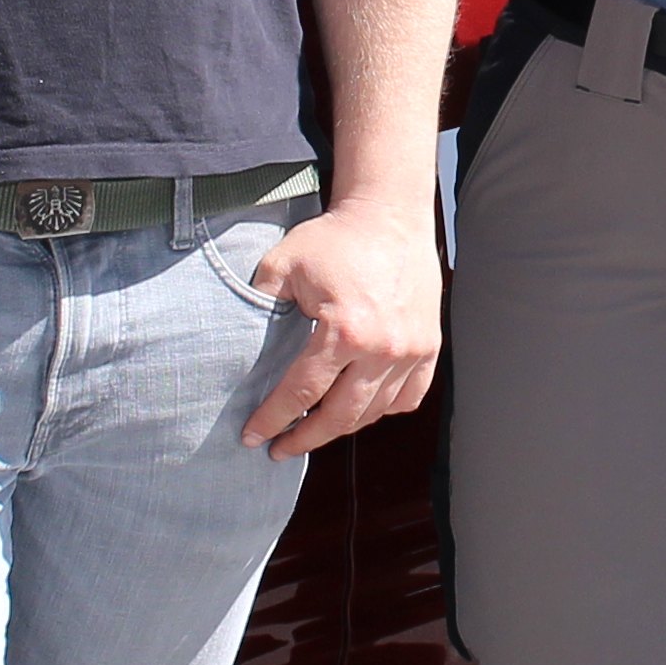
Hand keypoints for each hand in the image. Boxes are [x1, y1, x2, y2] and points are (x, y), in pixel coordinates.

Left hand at [237, 196, 441, 458]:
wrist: (390, 215)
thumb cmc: (336, 239)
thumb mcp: (283, 264)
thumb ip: (258, 303)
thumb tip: (236, 341)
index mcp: (343, 333)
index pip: (301, 393)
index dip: (273, 419)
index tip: (253, 436)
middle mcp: (382, 350)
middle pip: (340, 417)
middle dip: (305, 439)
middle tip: (280, 449)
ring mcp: (410, 351)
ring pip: (374, 412)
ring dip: (341, 427)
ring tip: (315, 430)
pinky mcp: (429, 346)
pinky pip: (408, 398)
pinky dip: (383, 409)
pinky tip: (361, 408)